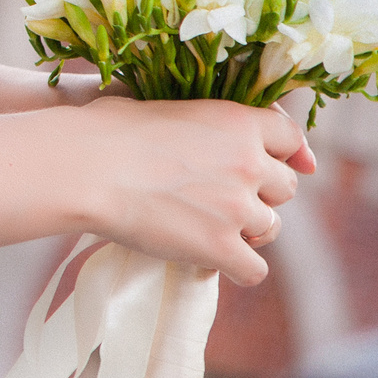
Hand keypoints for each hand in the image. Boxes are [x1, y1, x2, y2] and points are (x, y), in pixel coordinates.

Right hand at [70, 96, 311, 286]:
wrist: (87, 168)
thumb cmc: (108, 131)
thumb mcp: (167, 107)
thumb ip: (202, 124)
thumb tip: (201, 142)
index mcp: (239, 120)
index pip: (290, 137)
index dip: (286, 153)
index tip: (280, 165)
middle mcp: (250, 162)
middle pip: (286, 187)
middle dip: (261, 194)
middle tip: (226, 200)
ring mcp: (239, 207)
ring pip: (271, 228)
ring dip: (247, 231)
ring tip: (211, 230)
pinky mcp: (222, 248)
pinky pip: (254, 270)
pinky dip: (239, 269)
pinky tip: (214, 262)